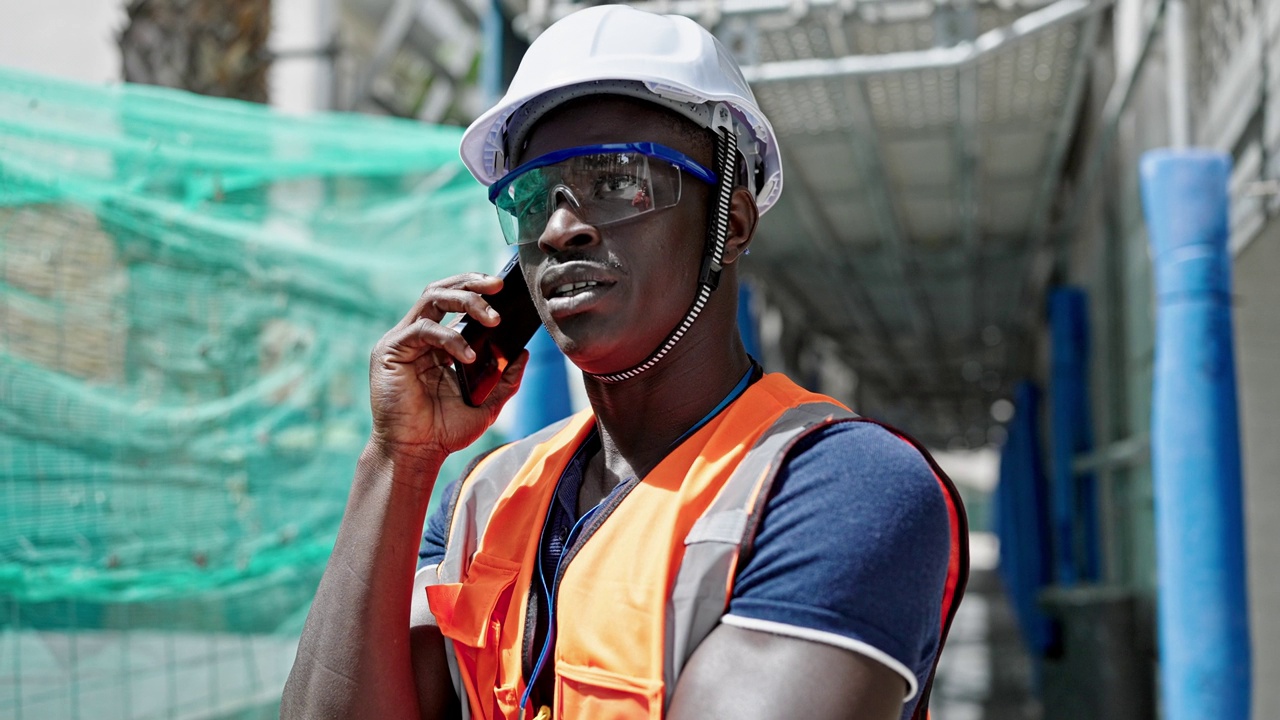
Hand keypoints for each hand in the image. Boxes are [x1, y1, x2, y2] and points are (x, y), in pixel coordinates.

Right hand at [367, 272, 526, 465]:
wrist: (416, 454)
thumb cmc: (445, 432)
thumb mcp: (487, 404)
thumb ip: (505, 380)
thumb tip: (524, 353)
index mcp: (437, 345)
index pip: (454, 303)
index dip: (476, 289)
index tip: (504, 288)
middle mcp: (418, 337)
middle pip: (441, 291)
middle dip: (471, 283)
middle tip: (498, 286)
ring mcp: (402, 341)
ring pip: (431, 299)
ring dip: (465, 302)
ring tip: (493, 319)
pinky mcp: (389, 350)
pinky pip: (422, 329)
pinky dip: (449, 338)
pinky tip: (468, 356)